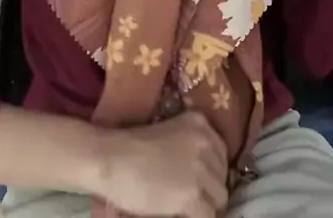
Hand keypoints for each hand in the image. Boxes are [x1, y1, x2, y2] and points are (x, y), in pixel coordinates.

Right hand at [95, 111, 228, 217]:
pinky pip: (208, 215)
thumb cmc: (129, 146)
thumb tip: (206, 172)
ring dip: (206, 204)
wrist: (110, 158)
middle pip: (222, 176)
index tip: (200, 180)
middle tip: (191, 196)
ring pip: (220, 198)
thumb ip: (190, 144)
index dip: (212, 170)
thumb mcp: (169, 131)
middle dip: (209, 188)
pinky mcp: (191, 195)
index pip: (222, 153)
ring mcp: (200, 170)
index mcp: (199, 123)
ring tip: (187, 207)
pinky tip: (182, 214)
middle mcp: (205, 143)